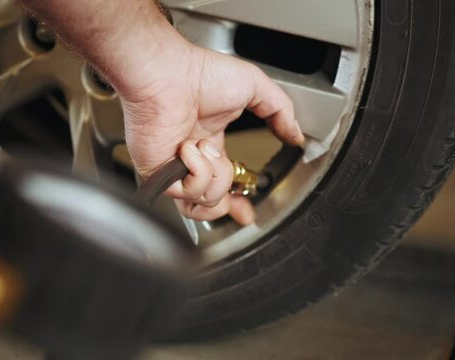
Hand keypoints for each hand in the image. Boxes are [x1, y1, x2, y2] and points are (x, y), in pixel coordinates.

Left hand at [122, 43, 302, 223]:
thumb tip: (296, 135)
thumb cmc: (200, 73)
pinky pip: (187, 192)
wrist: (169, 73)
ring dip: (216, 177)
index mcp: (208, 144)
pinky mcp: (157, 173)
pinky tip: (190, 147)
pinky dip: (197, 171)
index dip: (237, 201)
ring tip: (207, 149)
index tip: (247, 211)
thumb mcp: (256, 87)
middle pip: (211, 202)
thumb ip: (281, 113)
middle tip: (239, 202)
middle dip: (229, 204)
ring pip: (204, 201)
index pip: (222, 183)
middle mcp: (190, 159)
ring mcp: (172, 168)